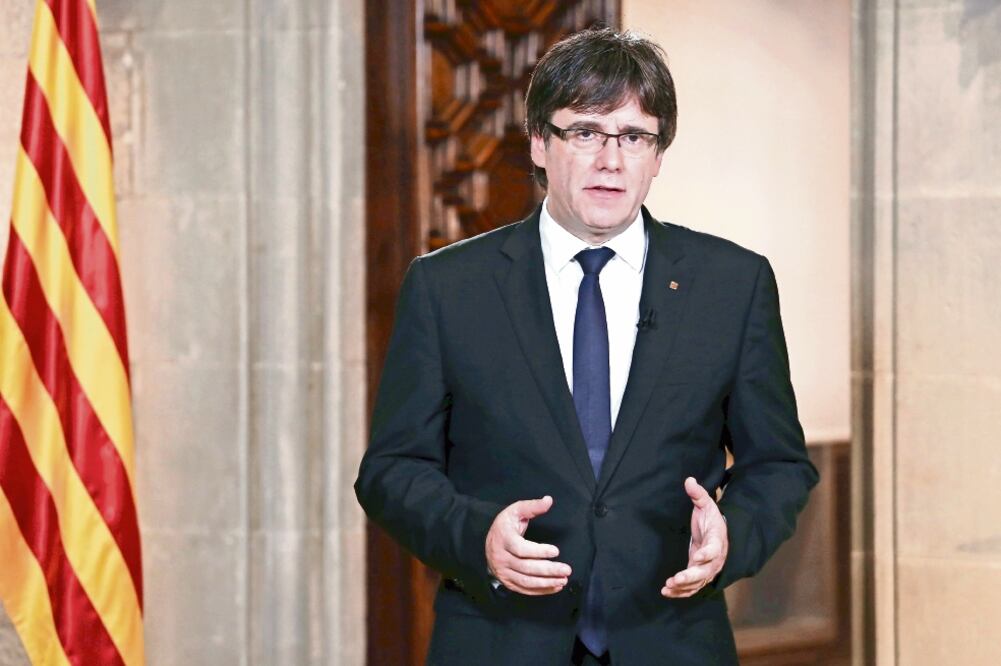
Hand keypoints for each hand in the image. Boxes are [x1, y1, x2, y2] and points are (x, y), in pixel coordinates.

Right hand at [485, 495, 570, 594]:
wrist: (489, 542)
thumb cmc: (505, 526)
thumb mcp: (516, 511)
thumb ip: (532, 506)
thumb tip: (549, 500)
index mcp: (504, 539)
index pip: (521, 549)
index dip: (539, 551)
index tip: (556, 551)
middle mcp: (501, 558)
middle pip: (526, 567)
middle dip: (548, 570)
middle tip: (566, 569)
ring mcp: (503, 572)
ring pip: (526, 581)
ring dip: (546, 583)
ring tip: (563, 580)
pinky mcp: (507, 582)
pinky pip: (524, 589)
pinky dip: (540, 591)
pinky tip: (554, 587)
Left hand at [662, 477, 728, 597]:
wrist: (721, 537)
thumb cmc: (712, 521)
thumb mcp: (707, 505)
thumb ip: (698, 495)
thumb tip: (689, 480)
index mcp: (717, 541)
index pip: (714, 549)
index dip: (707, 554)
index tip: (697, 556)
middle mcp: (714, 559)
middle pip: (705, 571)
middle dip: (691, 576)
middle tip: (676, 578)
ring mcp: (708, 570)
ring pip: (698, 583)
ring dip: (683, 587)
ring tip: (668, 586)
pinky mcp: (699, 576)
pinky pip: (692, 588)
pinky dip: (681, 592)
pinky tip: (666, 592)